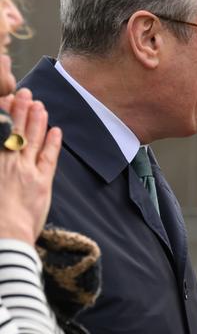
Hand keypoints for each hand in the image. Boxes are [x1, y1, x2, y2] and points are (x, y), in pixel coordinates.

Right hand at [0, 88, 62, 243]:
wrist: (2, 240)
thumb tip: (2, 155)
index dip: (3, 115)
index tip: (6, 100)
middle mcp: (6, 163)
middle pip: (13, 130)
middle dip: (20, 110)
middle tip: (25, 93)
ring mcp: (25, 171)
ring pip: (32, 140)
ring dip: (36, 120)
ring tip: (40, 105)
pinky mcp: (42, 183)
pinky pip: (48, 157)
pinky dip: (52, 142)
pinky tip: (55, 130)